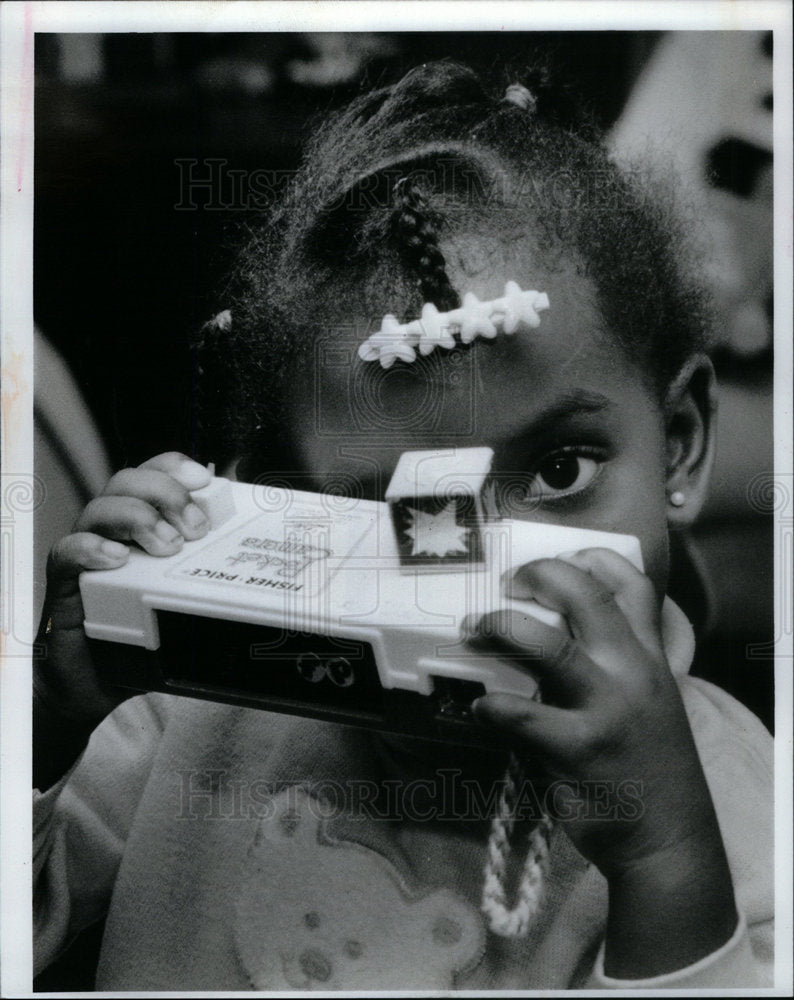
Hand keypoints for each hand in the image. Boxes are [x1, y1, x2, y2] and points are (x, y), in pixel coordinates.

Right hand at [35, 452, 211, 731]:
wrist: (96, 686)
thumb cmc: (146, 640)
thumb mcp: (189, 603)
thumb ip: (215, 580)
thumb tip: (264, 573)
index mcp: (142, 524)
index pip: (152, 474)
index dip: (174, 467)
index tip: (203, 479)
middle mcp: (112, 531)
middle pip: (127, 482)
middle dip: (165, 494)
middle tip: (195, 529)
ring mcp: (86, 555)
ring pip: (100, 509)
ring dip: (137, 518)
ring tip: (166, 546)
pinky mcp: (64, 585)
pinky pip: (66, 553)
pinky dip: (91, 548)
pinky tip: (117, 559)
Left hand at [467, 549, 736, 975]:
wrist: (668, 841)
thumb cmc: (648, 769)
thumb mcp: (650, 704)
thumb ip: (616, 666)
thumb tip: (553, 632)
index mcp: (650, 659)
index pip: (635, 587)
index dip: (595, 560)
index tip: (561, 555)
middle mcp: (632, 674)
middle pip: (587, 598)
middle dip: (540, 576)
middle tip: (506, 582)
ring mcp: (605, 710)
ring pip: (547, 646)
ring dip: (500, 629)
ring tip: (472, 628)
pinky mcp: (576, 749)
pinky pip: (521, 715)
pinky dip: (492, 705)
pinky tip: (479, 706)